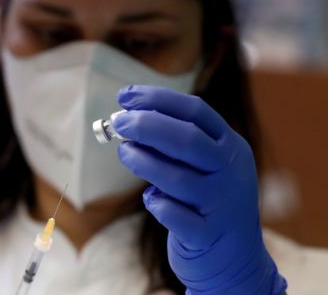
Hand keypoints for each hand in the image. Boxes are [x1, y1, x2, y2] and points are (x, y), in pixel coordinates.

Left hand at [114, 85, 286, 293]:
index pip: (195, 110)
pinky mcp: (206, 235)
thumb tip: (126, 116)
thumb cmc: (206, 201)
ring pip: (177, 177)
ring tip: (124, 152)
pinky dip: (157, 203)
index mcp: (230, 146)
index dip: (156, 99)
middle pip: (187, 139)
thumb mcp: (203, 165)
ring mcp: (222, 204)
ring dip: (143, 161)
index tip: (124, 96)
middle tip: (119, 123)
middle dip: (147, 125)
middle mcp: (230, 171)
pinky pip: (174, 215)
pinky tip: (151, 198)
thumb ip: (173, 143)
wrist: (236, 260)